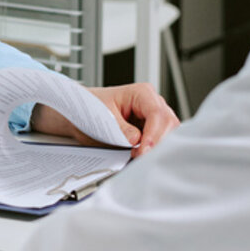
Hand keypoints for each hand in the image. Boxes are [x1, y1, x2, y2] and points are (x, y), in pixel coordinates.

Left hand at [30, 83, 179, 157]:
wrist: (80, 112)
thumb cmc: (90, 108)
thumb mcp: (102, 118)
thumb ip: (121, 129)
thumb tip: (137, 141)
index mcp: (141, 93)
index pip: (157, 114)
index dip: (153, 134)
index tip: (144, 151)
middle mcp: (152, 103)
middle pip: (169, 123)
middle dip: (158, 142)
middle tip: (142, 158)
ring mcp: (153, 117)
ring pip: (168, 133)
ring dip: (157, 147)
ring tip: (140, 158)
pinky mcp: (151, 129)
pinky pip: (160, 140)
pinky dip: (153, 150)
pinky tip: (142, 157)